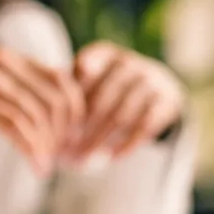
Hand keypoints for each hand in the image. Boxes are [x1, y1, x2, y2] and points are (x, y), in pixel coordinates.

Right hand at [0, 47, 84, 174]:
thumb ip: (14, 93)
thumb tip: (53, 117)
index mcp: (9, 58)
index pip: (64, 81)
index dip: (77, 114)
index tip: (73, 142)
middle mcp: (0, 63)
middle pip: (57, 100)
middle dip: (67, 135)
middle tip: (64, 160)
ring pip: (38, 116)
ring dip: (50, 148)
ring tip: (48, 168)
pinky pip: (15, 127)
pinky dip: (32, 151)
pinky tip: (37, 168)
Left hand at [67, 41, 184, 161]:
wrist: (158, 89)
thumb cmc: (110, 87)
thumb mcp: (91, 81)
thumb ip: (70, 90)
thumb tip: (46, 119)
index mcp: (107, 53)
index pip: (84, 72)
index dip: (70, 98)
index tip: (56, 122)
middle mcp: (131, 62)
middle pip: (101, 99)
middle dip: (82, 128)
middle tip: (65, 150)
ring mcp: (151, 81)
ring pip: (121, 115)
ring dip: (99, 140)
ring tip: (83, 160)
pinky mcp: (167, 101)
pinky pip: (144, 126)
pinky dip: (126, 144)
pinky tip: (110, 158)